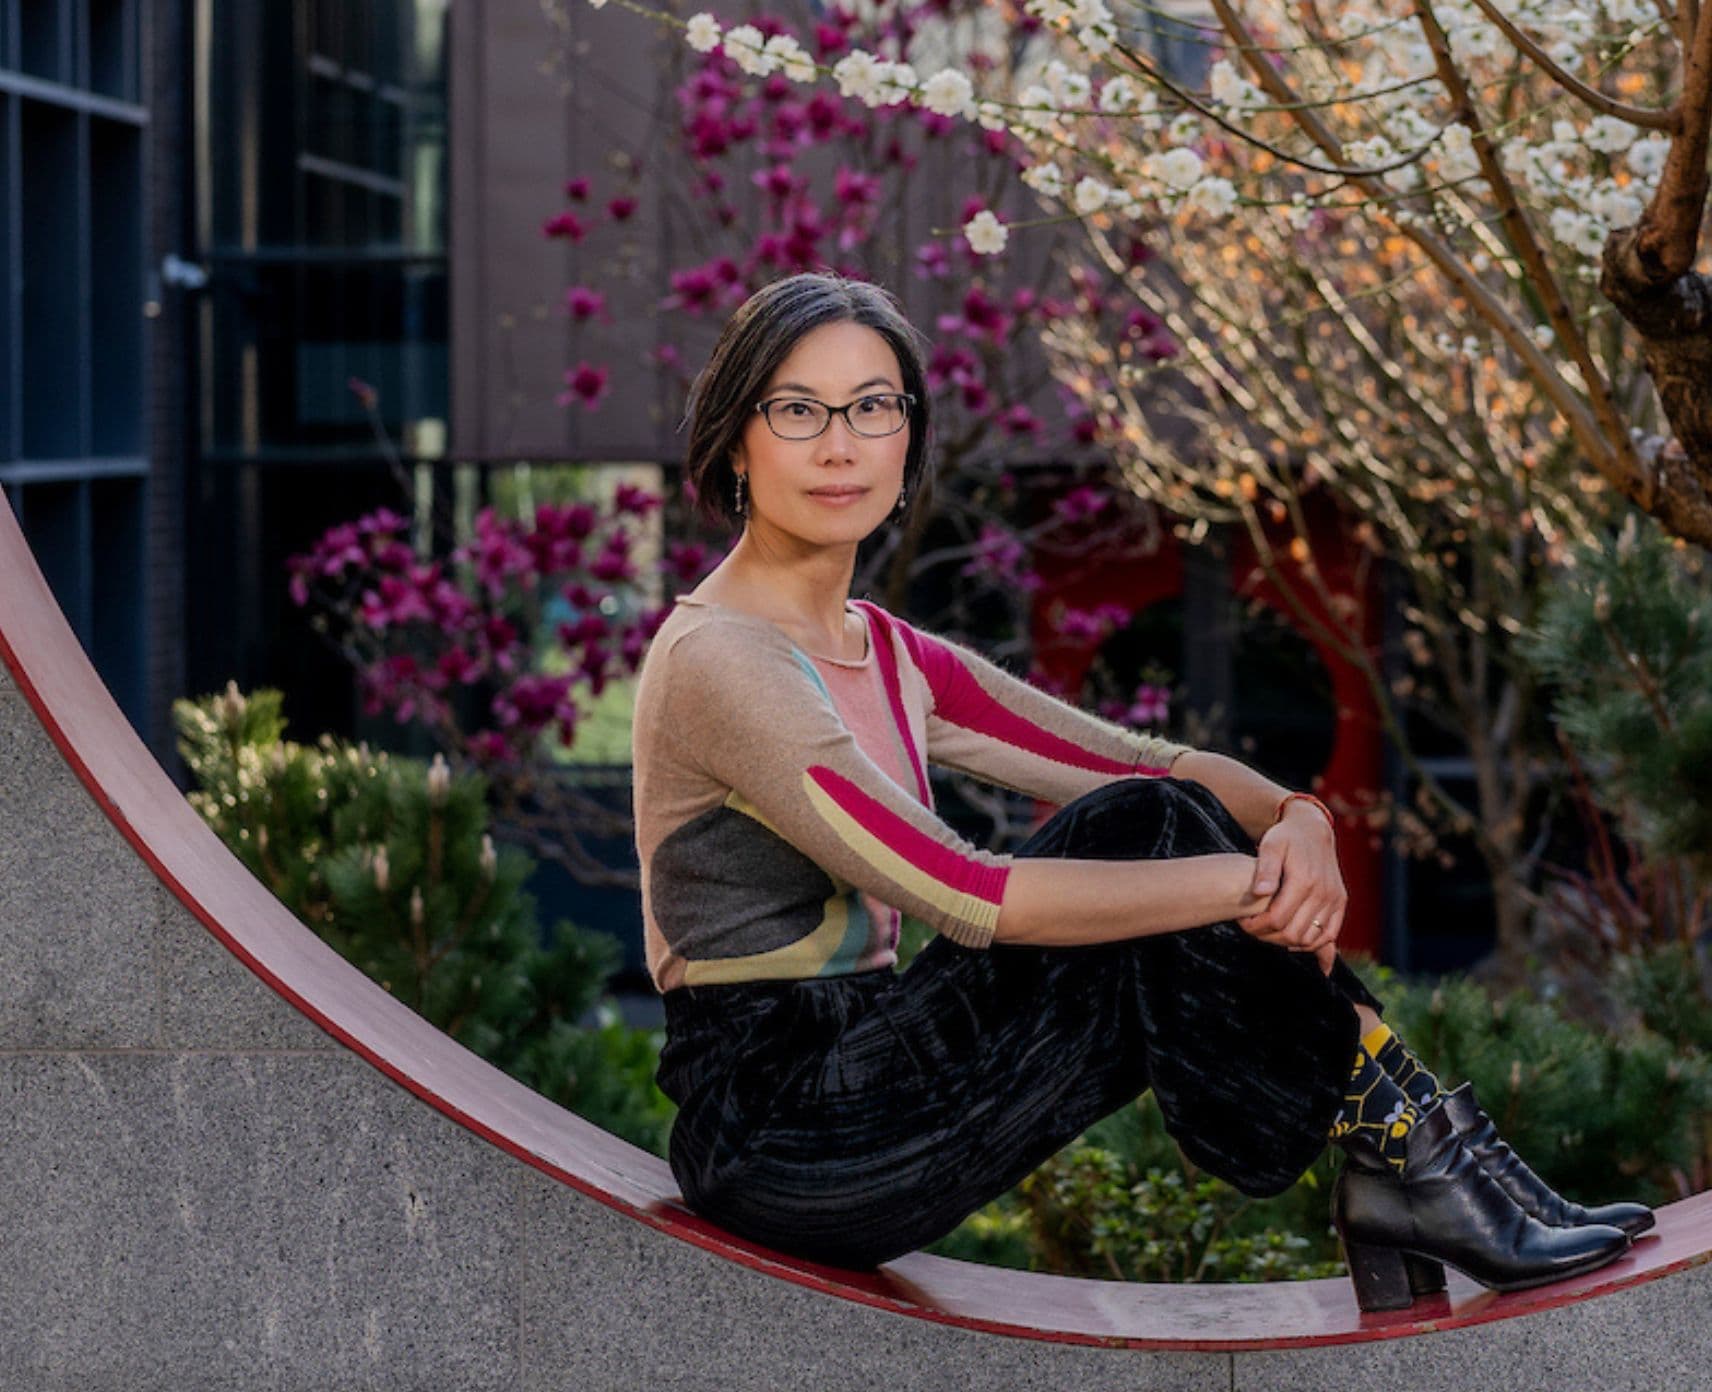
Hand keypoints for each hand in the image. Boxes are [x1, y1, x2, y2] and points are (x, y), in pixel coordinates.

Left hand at [1236, 801, 1345, 970]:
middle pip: (1293, 934)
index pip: (1277, 919)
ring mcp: (1334, 899)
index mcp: (1304, 880)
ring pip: (1310, 939)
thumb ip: (1265, 869)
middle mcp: (1323, 893)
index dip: (1256, 926)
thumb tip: (1260, 892)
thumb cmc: (1286, 837)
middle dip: (1268, 936)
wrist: (1312, 828)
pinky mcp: (1340, 902)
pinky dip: (1311, 944)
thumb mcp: (1270, 846)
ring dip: (1286, 942)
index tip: (1243, 921)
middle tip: (1252, 928)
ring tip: (1269, 931)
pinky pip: (1329, 934)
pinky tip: (1293, 941)